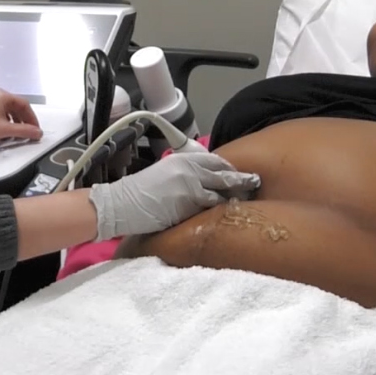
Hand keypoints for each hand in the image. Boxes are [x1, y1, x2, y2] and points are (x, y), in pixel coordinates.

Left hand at [0, 88, 42, 148]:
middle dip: (23, 120)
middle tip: (29, 131)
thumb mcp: (5, 130)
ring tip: (17, 133)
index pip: (24, 104)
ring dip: (14, 121)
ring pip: (6, 109)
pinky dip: (4, 120)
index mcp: (1, 95)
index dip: (32, 118)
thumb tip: (36, 132)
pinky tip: (4, 130)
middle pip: (15, 106)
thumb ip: (25, 131)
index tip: (35, 128)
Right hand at [89, 151, 260, 240]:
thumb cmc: (138, 191)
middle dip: (242, 180)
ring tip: (243, 203)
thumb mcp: (163, 172)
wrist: (121, 204)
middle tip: (254, 183)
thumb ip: (184, 173)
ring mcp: (191, 188)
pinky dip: (219, 213)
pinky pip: (210, 210)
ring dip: (233, 199)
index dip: (229, 168)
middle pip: (225, 175)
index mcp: (182, 159)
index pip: (215, 160)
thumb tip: (203, 181)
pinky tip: (227, 216)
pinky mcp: (189, 206)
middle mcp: (189, 170)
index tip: (237, 173)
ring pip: (221, 194)